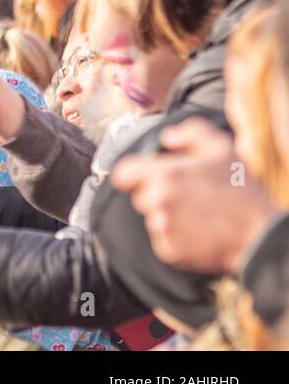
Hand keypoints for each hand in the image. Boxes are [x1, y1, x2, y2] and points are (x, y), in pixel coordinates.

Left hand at [110, 118, 281, 273]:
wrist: (260, 234)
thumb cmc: (242, 190)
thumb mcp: (221, 148)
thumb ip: (190, 132)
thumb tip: (167, 137)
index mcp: (164, 175)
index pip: (122, 173)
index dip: (133, 173)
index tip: (144, 176)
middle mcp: (157, 201)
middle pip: (140, 196)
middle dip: (156, 194)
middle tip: (185, 195)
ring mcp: (162, 228)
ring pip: (152, 218)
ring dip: (167, 216)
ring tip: (197, 213)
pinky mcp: (169, 251)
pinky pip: (162, 240)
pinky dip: (175, 237)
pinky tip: (198, 230)